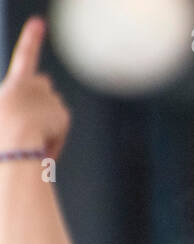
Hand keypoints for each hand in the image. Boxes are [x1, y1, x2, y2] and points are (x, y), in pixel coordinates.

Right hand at [0, 18, 69, 158]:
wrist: (16, 145)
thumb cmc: (2, 132)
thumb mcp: (4, 107)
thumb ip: (13, 100)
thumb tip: (40, 86)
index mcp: (15, 83)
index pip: (25, 55)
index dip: (32, 38)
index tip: (39, 23)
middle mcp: (36, 85)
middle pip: (42, 85)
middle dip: (39, 97)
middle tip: (28, 117)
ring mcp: (52, 99)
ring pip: (50, 108)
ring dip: (45, 118)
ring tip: (31, 134)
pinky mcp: (64, 114)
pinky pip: (59, 124)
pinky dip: (53, 132)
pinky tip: (42, 140)